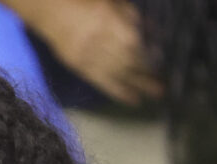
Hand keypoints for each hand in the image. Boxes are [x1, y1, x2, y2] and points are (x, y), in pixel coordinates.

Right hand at [38, 0, 159, 105]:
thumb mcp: (115, 3)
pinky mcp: (80, 68)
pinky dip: (119, 92)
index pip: (134, 44)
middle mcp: (100, 42)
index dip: (149, 55)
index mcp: (109, 22)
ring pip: (118, 73)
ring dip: (138, 84)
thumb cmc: (88, 3)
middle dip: (147, 73)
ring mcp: (89, 57)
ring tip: (156, 93)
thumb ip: (134, 18)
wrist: (53, 12)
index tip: (163, 62)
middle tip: (164, 84)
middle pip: (128, 61)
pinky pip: (101, 82)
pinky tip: (134, 100)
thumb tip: (155, 36)